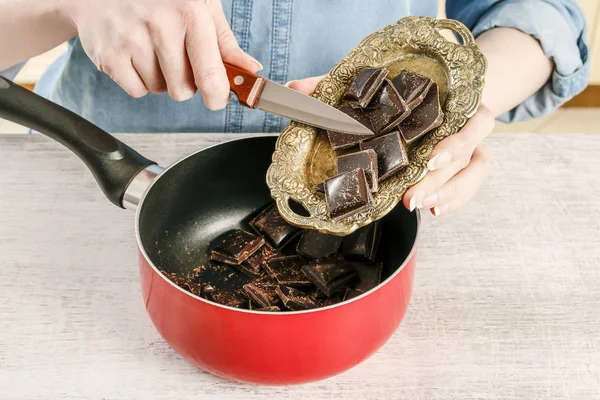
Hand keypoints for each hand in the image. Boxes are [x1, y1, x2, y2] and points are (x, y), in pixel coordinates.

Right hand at [66, 0, 261, 107]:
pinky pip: (136, 90)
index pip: (210, 75)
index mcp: (189, 13)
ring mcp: (131, 40)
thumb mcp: (199, 4)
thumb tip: (250, 69)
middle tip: (176, 57)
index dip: (217, 96)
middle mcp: (160, 26)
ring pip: (160, 90)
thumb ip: (224, 40)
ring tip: (152, 49)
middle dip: (185, 82)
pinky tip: (135, 55)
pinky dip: (138, 80)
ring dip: (161, 78)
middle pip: (184, 90)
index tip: (218, 99)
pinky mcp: (108, 54)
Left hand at [287, 76, 493, 216]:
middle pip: (468, 154)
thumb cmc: (405, 89)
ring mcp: (471, 144)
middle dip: (440, 180)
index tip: (430, 158)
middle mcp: (467, 123)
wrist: (446, 92)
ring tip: (419, 207)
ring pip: (475, 172)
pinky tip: (433, 209)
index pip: (469, 119)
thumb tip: (295, 87)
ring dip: (449, 193)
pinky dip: (455, 199)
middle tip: (412, 199)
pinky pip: (470, 185)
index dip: (455, 141)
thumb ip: (335, 85)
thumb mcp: (371, 83)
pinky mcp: (469, 164)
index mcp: (453, 100)